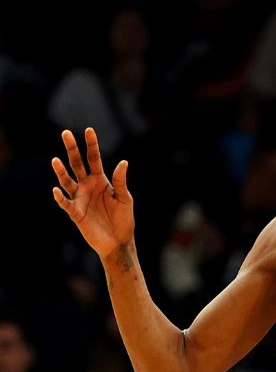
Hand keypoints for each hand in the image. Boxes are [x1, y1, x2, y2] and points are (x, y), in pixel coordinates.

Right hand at [51, 128, 134, 258]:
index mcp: (100, 180)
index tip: (88, 130)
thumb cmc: (123, 219)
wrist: (118, 241)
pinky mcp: (76, 213)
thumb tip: (123, 162)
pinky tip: (56, 190)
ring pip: (67, 182)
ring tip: (55, 160)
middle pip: (77, 164)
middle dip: (72, 149)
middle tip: (65, 133)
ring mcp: (80, 198)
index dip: (91, 145)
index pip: (94, 159)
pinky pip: (66, 204)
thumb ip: (121, 181)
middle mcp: (87, 186)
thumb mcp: (125, 198)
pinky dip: (60, 197)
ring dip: (61, 172)